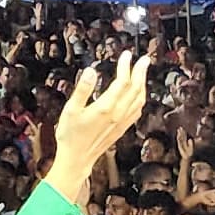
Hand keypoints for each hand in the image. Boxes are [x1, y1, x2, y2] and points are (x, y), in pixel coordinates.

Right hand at [44, 54, 154, 202]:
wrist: (77, 159)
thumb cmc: (70, 135)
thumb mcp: (70, 110)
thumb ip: (82, 89)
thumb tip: (92, 70)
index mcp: (106, 108)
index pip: (122, 82)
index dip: (126, 66)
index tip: (125, 54)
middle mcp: (118, 115)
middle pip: (135, 89)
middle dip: (141, 72)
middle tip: (144, 59)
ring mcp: (122, 122)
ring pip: (139, 100)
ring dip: (143, 84)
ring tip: (143, 72)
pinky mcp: (122, 128)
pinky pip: (137, 110)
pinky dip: (141, 98)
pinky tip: (139, 95)